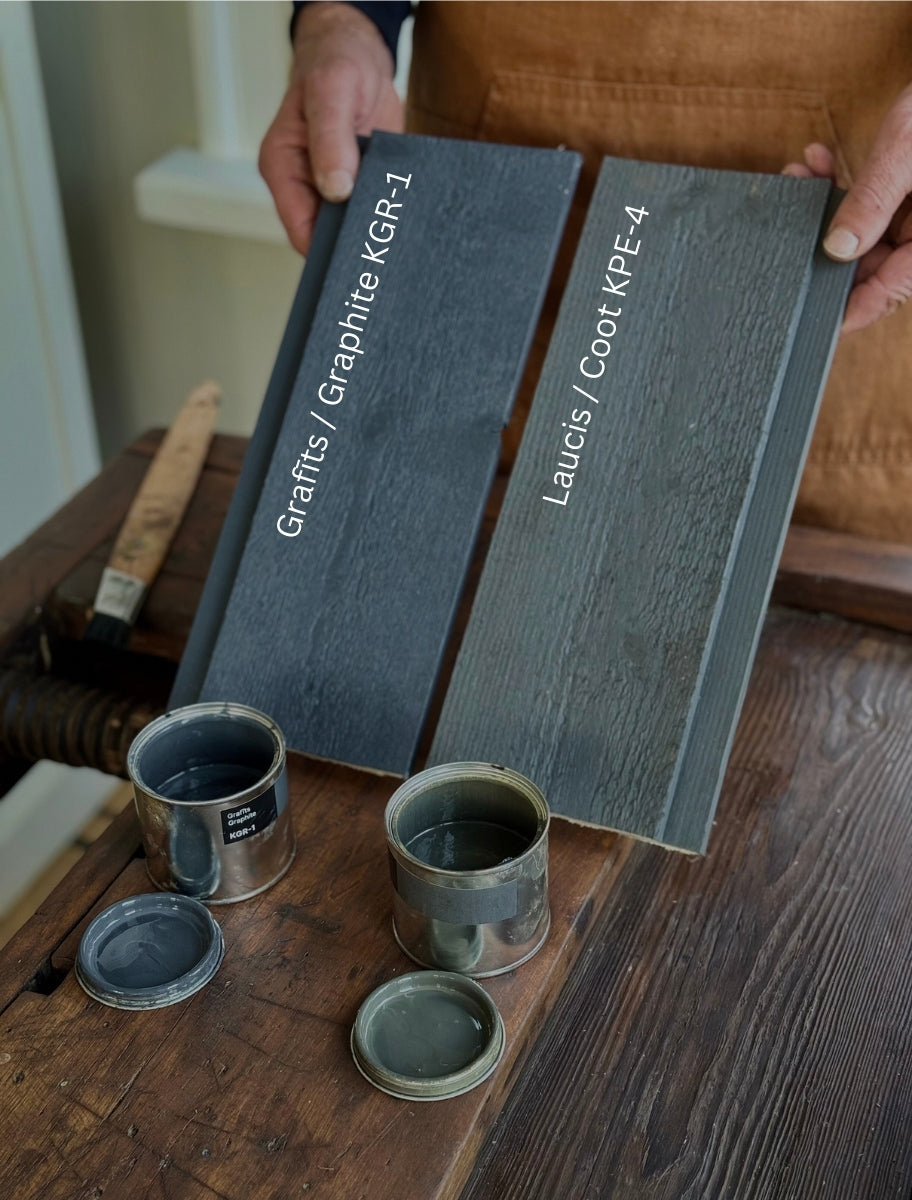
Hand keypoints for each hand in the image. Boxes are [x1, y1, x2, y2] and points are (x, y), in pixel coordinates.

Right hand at [259, 2, 403, 253]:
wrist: (359, 53)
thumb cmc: (336, 63)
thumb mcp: (332, 93)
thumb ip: (331, 140)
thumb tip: (336, 189)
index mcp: (283, 167)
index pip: (299, 227)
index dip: (324, 248)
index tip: (354, 256)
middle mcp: (304, 183)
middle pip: (324, 234)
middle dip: (350, 244)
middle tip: (381, 250)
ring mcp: (331, 186)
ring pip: (349, 226)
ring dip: (371, 230)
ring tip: (394, 238)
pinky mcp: (358, 184)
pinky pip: (370, 210)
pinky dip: (385, 215)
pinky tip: (402, 219)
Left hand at [783, 85, 911, 333]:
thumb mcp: (907, 151)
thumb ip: (873, 201)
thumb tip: (837, 250)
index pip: (889, 292)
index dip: (849, 309)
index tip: (809, 317)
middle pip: (869, 264)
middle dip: (824, 240)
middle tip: (789, 215)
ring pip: (863, 232)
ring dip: (828, 205)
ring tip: (802, 172)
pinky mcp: (909, 196)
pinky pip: (872, 203)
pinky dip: (844, 183)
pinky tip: (819, 160)